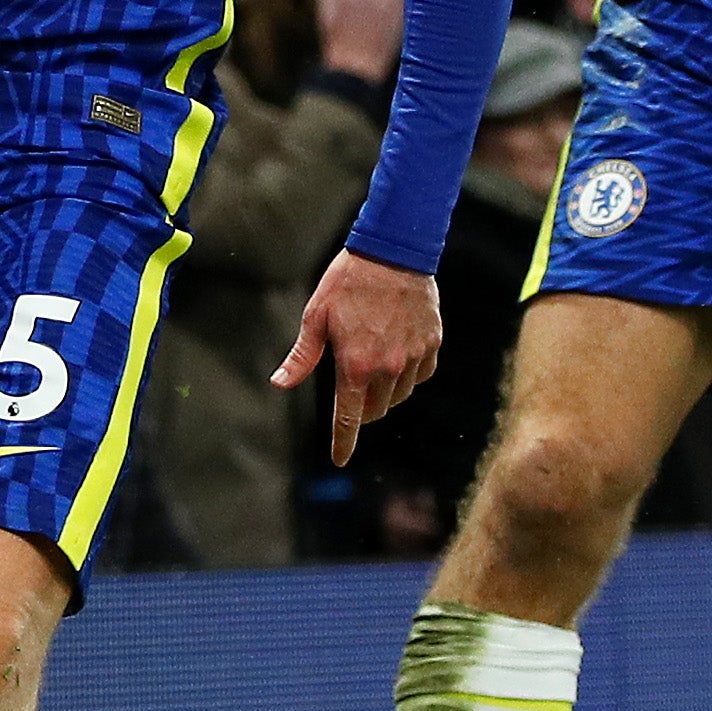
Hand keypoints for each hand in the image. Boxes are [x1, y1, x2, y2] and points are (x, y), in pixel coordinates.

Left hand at [271, 251, 442, 462]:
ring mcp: (413, 358)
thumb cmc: (348, 282)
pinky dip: (407, 375)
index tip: (339, 459)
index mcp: (355, 366)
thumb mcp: (316, 317)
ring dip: (383, 392)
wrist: (394, 252)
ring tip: (372, 363)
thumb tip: (279, 383)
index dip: (343, 443)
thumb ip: (302, 357)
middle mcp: (388, 369)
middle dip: (360, 409)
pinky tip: (396, 355)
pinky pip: (420, 376)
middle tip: (350, 386)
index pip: (348, 420)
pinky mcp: (432, 345)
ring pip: (398, 396)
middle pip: (374, 411)